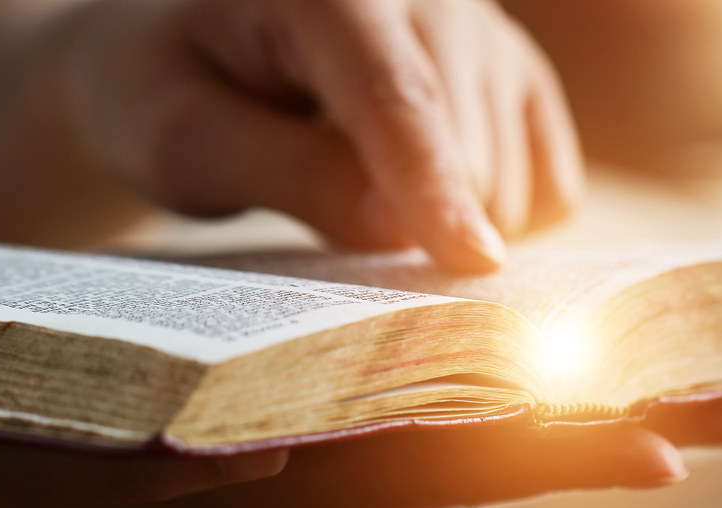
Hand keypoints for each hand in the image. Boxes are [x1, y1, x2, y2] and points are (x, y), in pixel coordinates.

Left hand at [62, 0, 582, 270]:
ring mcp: (487, 30)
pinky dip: (502, 219)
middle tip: (330, 221)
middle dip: (413, 222)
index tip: (469, 263)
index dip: (431, 186)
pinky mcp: (517, 76)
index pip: (395, 96)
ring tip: (364, 190)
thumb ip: (288, 173)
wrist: (195, 51)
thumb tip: (398, 227)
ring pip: (512, 175)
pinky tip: (432, 201)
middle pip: (467, 148)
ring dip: (448, 223)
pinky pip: (550, 183)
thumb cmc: (171, 91)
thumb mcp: (185, 139)